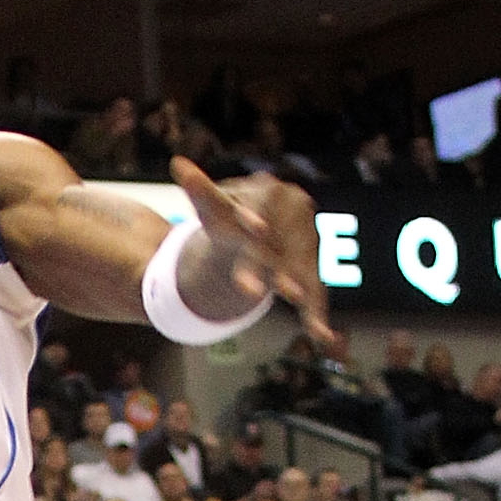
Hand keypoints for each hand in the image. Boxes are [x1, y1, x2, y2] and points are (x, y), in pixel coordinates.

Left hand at [171, 159, 337, 353]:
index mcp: (271, 193)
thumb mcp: (213, 206)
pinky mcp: (313, 268)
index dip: (256, 218)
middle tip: (252, 288)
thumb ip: (199, 190)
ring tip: (295, 304)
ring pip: (304, 268)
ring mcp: (308, 242)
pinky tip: (323, 337)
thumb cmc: (229, 215)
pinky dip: (318, 313)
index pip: (261, 207)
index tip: (255, 229)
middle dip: (269, 266)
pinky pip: (316, 292)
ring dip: (300, 287)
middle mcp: (296, 215)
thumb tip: (178, 163)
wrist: (256, 227)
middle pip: (280, 243)